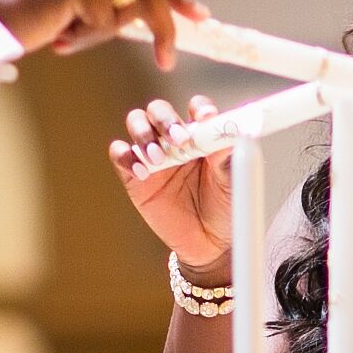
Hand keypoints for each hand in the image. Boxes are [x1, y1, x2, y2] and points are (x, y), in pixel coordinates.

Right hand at [0, 0, 204, 64]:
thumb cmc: (18, 13)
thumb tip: (145, 14)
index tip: (198, 14)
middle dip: (163, 25)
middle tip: (167, 59)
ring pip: (127, 10)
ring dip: (96, 34)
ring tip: (60, 30)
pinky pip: (106, 24)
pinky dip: (83, 39)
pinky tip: (54, 31)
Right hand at [110, 95, 232, 269]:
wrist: (209, 244)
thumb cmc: (224, 207)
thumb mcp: (232, 182)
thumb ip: (228, 157)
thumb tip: (232, 132)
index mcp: (201, 135)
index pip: (196, 108)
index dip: (199, 109)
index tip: (206, 118)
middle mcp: (174, 139)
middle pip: (159, 110)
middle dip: (165, 119)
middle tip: (178, 139)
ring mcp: (152, 155)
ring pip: (137, 124)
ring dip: (144, 134)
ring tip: (158, 158)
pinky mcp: (134, 176)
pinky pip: (120, 154)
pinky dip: (125, 156)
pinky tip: (141, 172)